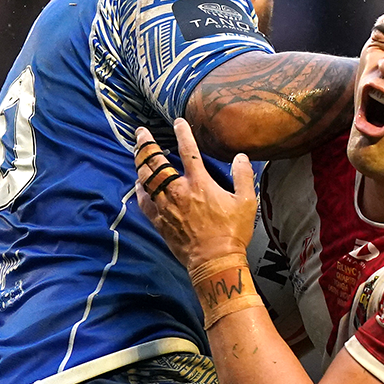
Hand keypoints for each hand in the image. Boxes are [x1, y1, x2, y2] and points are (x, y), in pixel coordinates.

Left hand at [133, 118, 257, 269]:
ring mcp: (165, 206)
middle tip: (141, 133)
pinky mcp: (159, 221)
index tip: (177, 122)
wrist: (214, 261)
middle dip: (146, 145)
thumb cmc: (232, 232)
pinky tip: (138, 183)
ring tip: (137, 152)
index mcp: (199, 183)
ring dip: (140, 163)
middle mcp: (178, 191)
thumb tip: (240, 157)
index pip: (188, 151)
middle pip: (156, 162)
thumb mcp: (246, 202)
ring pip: (146, 179)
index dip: (182, 133)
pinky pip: (144, 201)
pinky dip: (140, 189)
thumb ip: (243, 176)